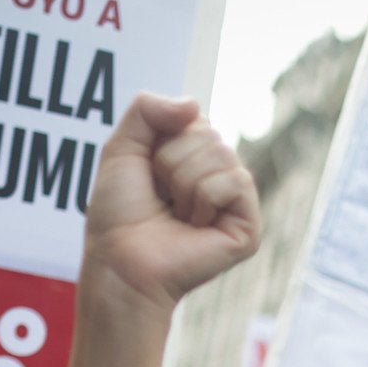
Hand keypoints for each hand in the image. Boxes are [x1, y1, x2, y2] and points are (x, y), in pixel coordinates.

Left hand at [82, 92, 259, 310]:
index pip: (195, 118)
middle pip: (208, 134)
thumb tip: (194, 105)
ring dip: (184, 183)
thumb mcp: (122, 147)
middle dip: (172, 162)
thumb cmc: (118, 214)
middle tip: (162, 198)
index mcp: (194, 158)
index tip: (149, 174)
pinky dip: (205, 198)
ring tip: (176, 214)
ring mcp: (235, 203)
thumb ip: (147, 109)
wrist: (121, 261)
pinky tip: (195, 226)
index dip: (163, 140)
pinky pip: (236, 181)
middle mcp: (219, 177)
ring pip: (221, 155)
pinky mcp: (248, 228)